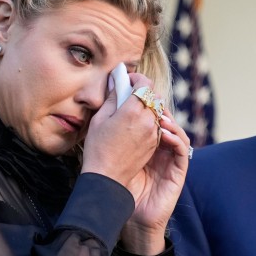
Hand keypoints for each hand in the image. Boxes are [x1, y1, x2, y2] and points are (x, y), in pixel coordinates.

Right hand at [81, 73, 160, 196]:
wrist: (107, 177)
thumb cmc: (98, 147)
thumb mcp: (100, 119)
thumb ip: (113, 97)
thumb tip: (117, 81)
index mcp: (132, 111)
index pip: (145, 84)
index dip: (137, 78)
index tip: (127, 80)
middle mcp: (147, 121)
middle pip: (154, 95)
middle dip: (143, 91)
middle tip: (129, 94)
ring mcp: (153, 133)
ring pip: (158, 110)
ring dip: (147, 106)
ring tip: (132, 111)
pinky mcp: (155, 143)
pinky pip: (156, 124)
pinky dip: (149, 119)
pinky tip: (135, 125)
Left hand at [120, 110, 190, 254]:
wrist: (120, 211)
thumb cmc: (113, 183)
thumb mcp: (110, 149)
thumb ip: (114, 127)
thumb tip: (110, 100)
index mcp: (143, 142)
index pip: (150, 117)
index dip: (147, 103)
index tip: (137, 90)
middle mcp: (158, 148)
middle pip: (165, 121)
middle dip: (159, 108)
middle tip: (150, 100)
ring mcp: (169, 159)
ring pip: (177, 133)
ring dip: (170, 122)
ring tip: (159, 115)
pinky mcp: (177, 172)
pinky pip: (182, 152)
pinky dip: (177, 140)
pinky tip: (165, 134)